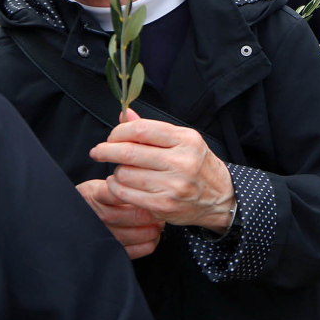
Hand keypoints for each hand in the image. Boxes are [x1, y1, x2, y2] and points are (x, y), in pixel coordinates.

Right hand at [76, 178, 164, 258]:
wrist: (70, 219)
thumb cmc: (93, 199)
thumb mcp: (100, 184)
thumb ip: (122, 182)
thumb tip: (151, 181)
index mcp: (95, 195)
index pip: (124, 192)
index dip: (145, 193)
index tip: (156, 191)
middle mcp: (99, 216)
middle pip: (137, 215)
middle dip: (156, 212)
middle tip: (163, 208)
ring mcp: (104, 235)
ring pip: (140, 233)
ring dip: (156, 228)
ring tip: (159, 221)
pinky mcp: (109, 250)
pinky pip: (136, 250)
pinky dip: (150, 243)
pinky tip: (152, 235)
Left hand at [89, 109, 235, 232]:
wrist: (221, 197)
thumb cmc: (199, 166)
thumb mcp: (183, 142)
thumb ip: (152, 129)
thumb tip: (124, 114)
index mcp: (186, 140)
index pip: (141, 130)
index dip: (118, 132)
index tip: (111, 137)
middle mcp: (182, 161)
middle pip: (128, 152)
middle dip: (106, 151)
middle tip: (98, 152)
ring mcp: (173, 185)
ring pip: (124, 174)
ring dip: (116, 172)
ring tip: (122, 171)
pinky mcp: (163, 205)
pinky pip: (126, 194)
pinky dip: (116, 188)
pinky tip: (121, 184)